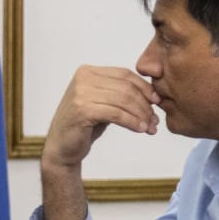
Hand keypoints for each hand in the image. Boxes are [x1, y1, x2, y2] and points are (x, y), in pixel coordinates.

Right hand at [42, 65, 159, 170]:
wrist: (61, 147)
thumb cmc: (84, 126)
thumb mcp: (103, 103)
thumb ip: (120, 93)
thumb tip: (154, 95)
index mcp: (87, 72)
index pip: (124, 74)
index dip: (144, 87)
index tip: (157, 102)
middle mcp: (82, 79)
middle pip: (126, 87)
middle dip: (145, 105)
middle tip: (154, 120)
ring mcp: (80, 93)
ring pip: (123, 100)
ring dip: (141, 115)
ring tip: (149, 127)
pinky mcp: (82, 110)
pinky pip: (116, 113)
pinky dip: (131, 122)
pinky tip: (139, 129)